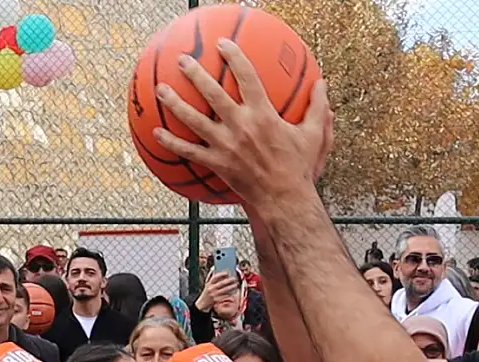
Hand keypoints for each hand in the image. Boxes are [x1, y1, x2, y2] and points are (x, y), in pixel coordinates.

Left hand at [152, 39, 331, 208]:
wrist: (285, 199)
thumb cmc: (300, 167)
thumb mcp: (315, 135)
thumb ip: (318, 107)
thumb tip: (323, 83)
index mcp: (263, 114)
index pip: (246, 77)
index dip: (234, 57)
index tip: (223, 44)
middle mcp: (241, 126)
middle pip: (213, 93)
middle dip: (196, 74)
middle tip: (183, 60)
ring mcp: (226, 145)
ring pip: (194, 120)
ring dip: (175, 103)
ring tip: (161, 89)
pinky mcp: (217, 163)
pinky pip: (189, 151)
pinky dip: (171, 142)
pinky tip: (155, 133)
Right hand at [195, 272, 239, 312]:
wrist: (203, 303)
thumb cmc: (207, 292)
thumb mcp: (207, 284)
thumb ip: (210, 276)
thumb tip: (214, 268)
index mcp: (208, 284)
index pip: (215, 277)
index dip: (221, 274)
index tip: (227, 273)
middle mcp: (211, 289)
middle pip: (221, 283)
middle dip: (229, 281)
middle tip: (234, 279)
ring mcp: (214, 295)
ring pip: (224, 290)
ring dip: (231, 287)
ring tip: (236, 284)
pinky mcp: (217, 300)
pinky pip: (225, 296)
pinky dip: (230, 293)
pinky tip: (234, 291)